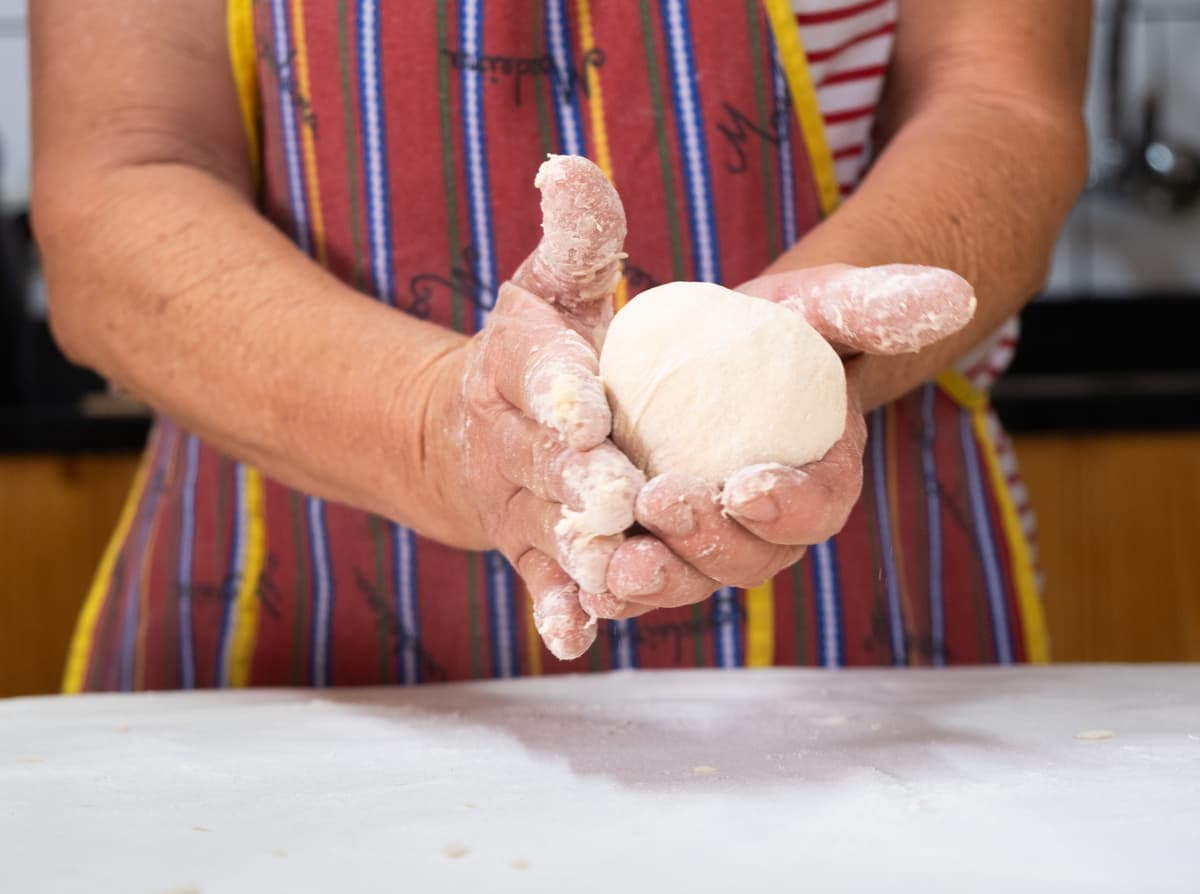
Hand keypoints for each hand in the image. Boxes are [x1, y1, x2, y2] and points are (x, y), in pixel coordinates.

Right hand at [424, 156, 644, 658]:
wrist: (475, 433)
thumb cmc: (541, 352)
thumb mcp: (551, 284)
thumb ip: (576, 235)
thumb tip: (572, 165)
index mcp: (520, 365)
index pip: (536, 369)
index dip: (557, 385)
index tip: (587, 403)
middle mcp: (514, 441)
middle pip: (547, 463)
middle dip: (580, 479)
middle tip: (618, 494)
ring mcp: (522, 505)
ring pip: (553, 534)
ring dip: (583, 556)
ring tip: (620, 573)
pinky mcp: (534, 553)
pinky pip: (545, 584)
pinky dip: (556, 611)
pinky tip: (576, 637)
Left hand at [592, 264, 975, 618]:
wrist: (713, 348)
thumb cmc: (782, 327)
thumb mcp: (825, 304)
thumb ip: (880, 305)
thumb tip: (951, 293)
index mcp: (818, 481)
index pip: (817, 510)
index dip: (788, 506)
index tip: (747, 483)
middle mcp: (765, 527)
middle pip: (749, 559)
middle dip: (709, 542)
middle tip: (662, 502)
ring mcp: (707, 541)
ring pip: (688, 580)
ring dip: (655, 581)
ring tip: (614, 562)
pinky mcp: (656, 544)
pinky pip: (637, 576)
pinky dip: (609, 590)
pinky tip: (578, 588)